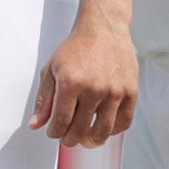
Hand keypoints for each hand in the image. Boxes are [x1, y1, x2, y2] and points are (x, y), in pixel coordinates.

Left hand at [30, 0, 139, 146]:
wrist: (104, 29)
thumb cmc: (77, 48)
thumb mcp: (52, 69)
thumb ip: (44, 99)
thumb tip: (36, 125)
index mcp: (71, 83)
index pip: (60, 122)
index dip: (54, 132)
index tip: (53, 132)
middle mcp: (94, 89)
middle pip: (80, 130)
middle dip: (70, 139)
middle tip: (68, 138)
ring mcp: (114, 91)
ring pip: (103, 131)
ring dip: (91, 140)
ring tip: (86, 139)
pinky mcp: (131, 91)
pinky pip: (124, 122)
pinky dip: (114, 131)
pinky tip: (104, 128)